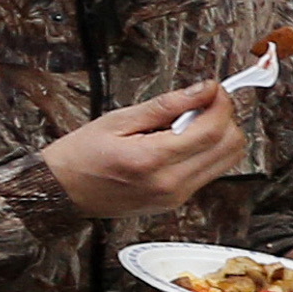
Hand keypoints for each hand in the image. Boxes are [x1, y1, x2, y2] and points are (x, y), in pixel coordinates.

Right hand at [43, 85, 247, 223]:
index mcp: (152, 160)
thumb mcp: (119, 120)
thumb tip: (204, 90)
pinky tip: (180, 144)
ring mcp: (176, 197)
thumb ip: (167, 105)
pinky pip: (210, 172)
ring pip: (227, 161)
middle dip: (225, 119)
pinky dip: (206, 152)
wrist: (62, 191)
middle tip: (201, 106)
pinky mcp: (176, 202)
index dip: (222, 103)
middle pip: (231, 147)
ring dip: (219, 137)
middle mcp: (170, 184)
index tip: (214, 90)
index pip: (213, 129)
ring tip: (188, 126)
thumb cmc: (80, 156)